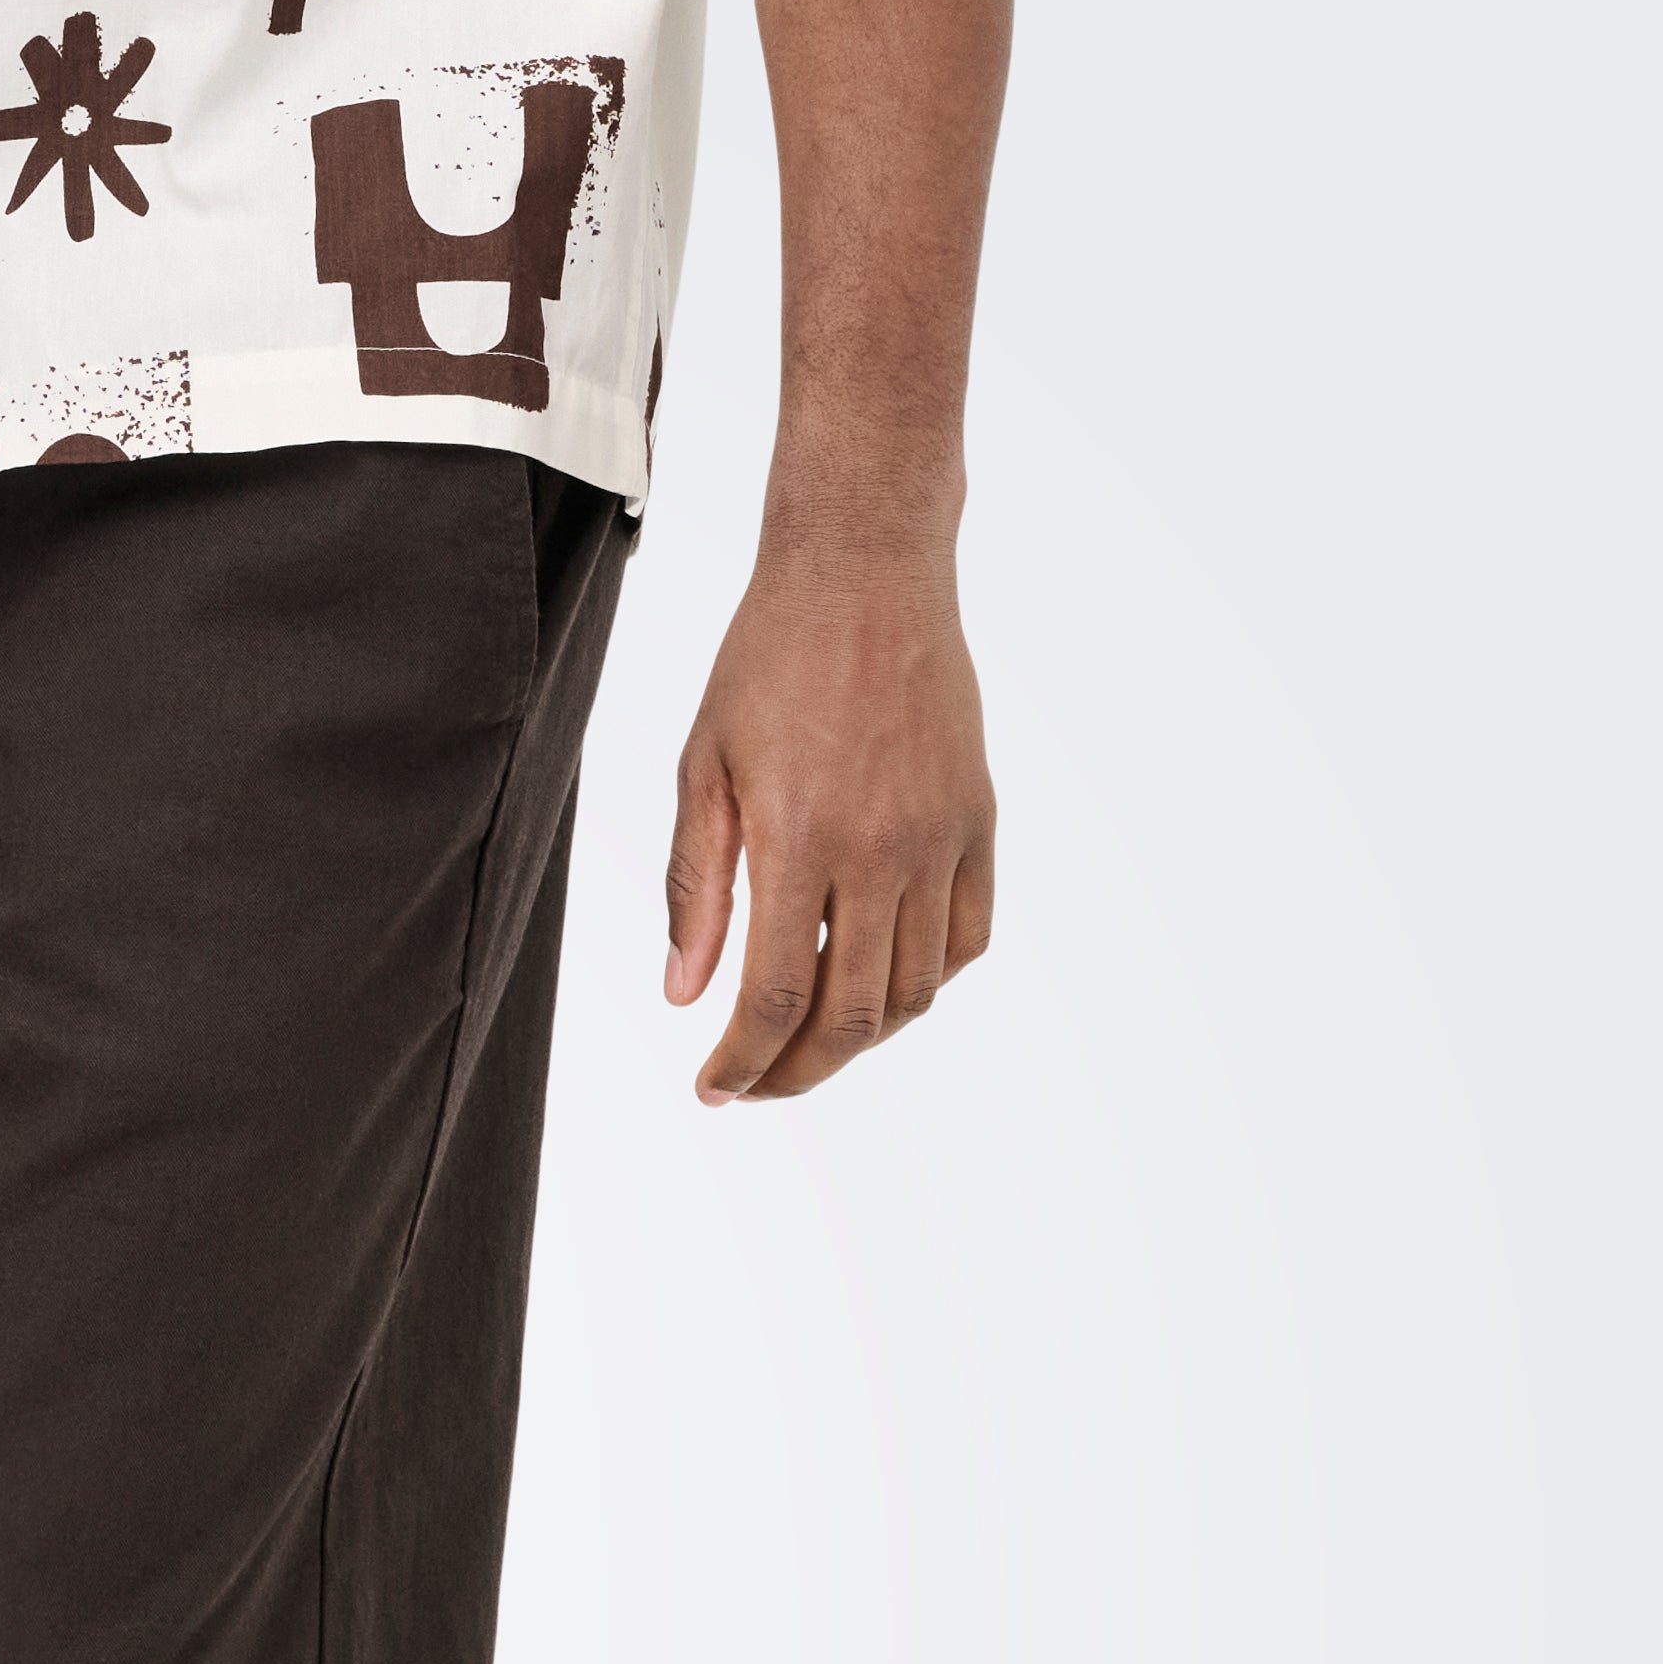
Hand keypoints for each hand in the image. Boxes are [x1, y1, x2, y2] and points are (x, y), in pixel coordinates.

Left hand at [665, 553, 996, 1102]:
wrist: (867, 575)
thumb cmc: (768, 661)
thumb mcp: (704, 769)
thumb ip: (695, 887)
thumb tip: (684, 996)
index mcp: (800, 839)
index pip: (776, 998)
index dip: (744, 1062)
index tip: (714, 1089)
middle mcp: (882, 850)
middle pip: (852, 1015)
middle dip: (797, 1072)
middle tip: (755, 1083)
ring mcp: (941, 838)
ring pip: (915, 990)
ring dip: (860, 1036)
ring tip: (809, 1037)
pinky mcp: (978, 821)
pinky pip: (968, 938)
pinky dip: (926, 982)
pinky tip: (878, 980)